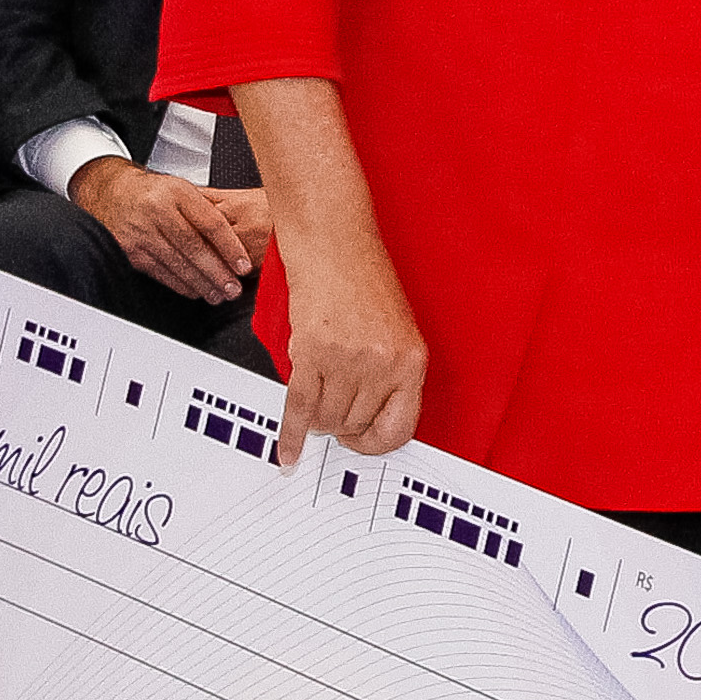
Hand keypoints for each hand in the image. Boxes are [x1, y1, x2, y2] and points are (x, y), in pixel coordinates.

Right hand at [77, 158, 263, 302]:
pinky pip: (160, 272)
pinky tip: (195, 291)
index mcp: (177, 192)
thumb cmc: (154, 193)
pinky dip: (181, 284)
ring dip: (202, 283)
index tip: (244, 265)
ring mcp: (141, 232)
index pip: (210, 222)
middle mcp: (157, 210)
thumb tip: (238, 242)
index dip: (230, 247)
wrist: (111, 192)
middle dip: (217, 272)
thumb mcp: (182, 190)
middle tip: (233, 287)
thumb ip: (208, 211)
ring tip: (219, 294)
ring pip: (177, 263)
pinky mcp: (130, 251)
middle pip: (194, 247)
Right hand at [275, 209, 427, 461]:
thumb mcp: (398, 332)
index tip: (363, 441)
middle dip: (341, 425)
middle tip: (334, 410)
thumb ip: (391, 377)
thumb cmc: (366, 282)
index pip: (399, 429)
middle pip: (355, 425)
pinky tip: (289, 453)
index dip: (376, 443)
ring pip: (326, 419)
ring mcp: (346, 360)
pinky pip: (299, 408)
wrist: (335, 246)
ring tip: (318, 399)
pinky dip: (292, 435)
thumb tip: (372, 421)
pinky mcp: (311, 353)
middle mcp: (382, 364)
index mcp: (411, 361)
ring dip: (318, 418)